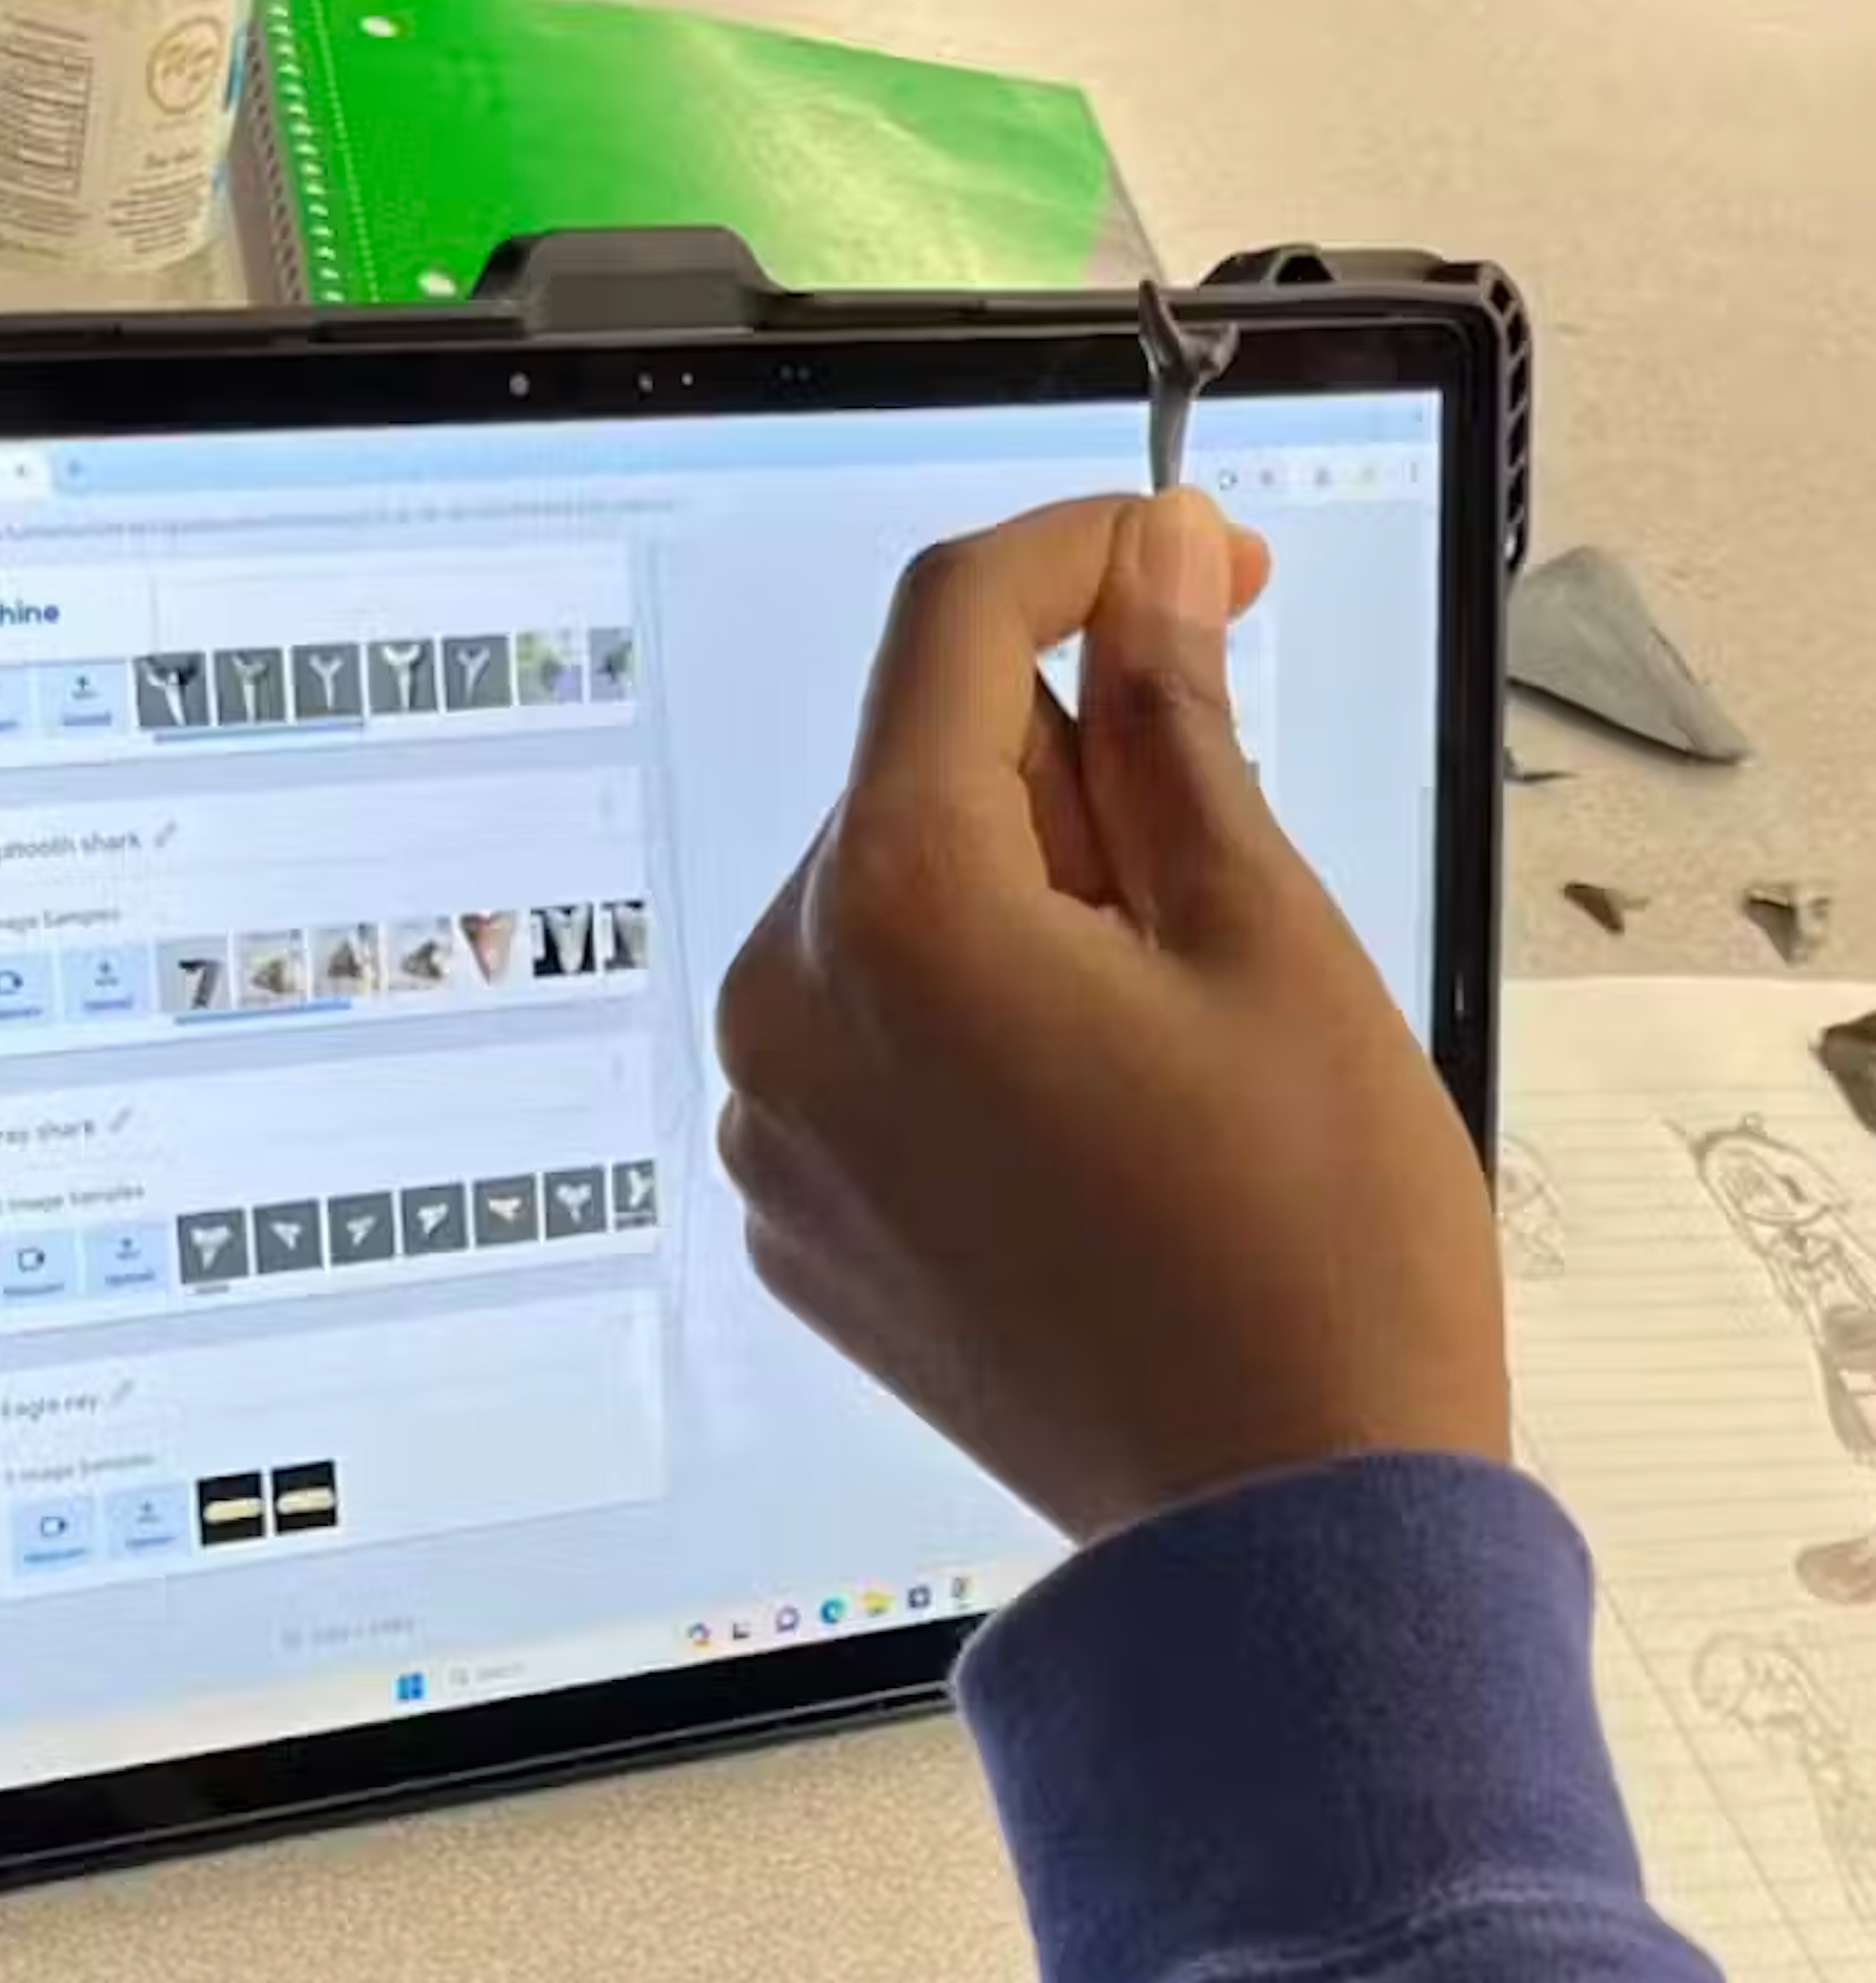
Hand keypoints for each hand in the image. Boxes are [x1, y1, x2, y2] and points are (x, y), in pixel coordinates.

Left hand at [716, 490, 1506, 1542]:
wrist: (1278, 1532)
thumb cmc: (1315, 1237)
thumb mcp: (1267, 932)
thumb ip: (1175, 718)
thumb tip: (1152, 558)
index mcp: (895, 909)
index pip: (950, 623)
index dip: (1084, 553)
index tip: (1193, 559)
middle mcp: (782, 1004)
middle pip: (916, 770)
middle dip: (1067, 768)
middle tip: (1213, 872)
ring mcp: (769, 1119)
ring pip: (890, 897)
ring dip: (1019, 892)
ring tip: (1155, 1026)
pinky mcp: (790, 1207)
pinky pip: (865, 1024)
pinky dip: (966, 1006)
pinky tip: (1081, 1109)